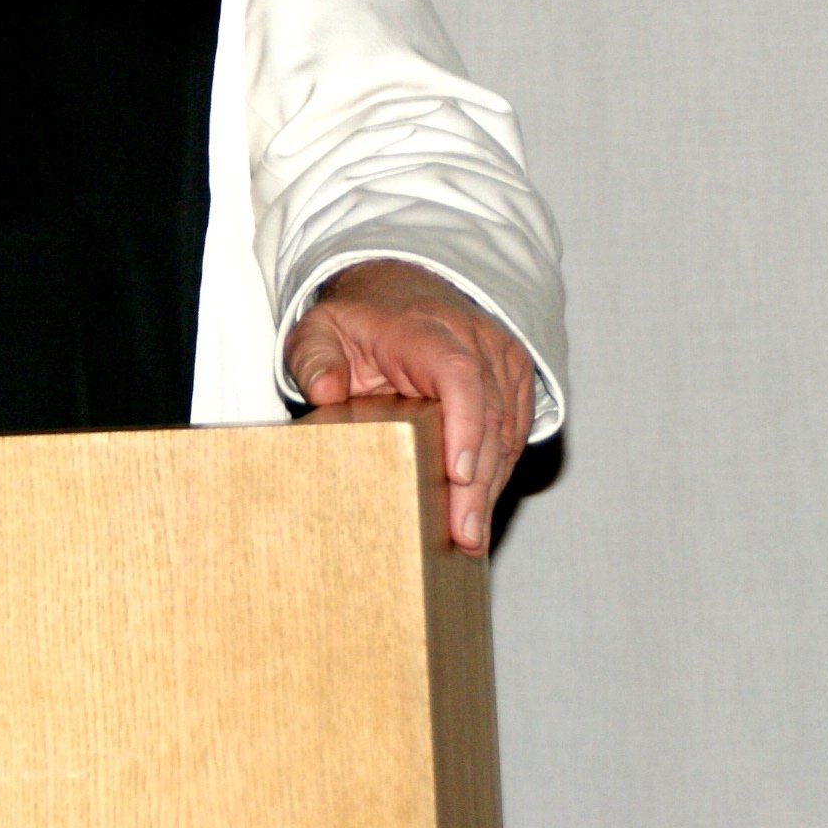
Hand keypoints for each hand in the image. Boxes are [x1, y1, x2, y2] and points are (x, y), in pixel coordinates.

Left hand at [284, 261, 534, 555]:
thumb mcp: (318, 329)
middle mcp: (474, 340)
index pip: (458, 375)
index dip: (464, 424)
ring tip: (471, 538)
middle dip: (477, 482)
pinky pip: (514, 431)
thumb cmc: (358, 320)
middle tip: (463, 535)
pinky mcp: (513, 378)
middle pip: (488, 415)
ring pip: (507, 430)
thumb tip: (325, 390)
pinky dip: (498, 472)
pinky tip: (479, 510)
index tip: (458, 474)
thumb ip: (313, 358)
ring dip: (491, 487)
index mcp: (425, 330)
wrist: (398, 290)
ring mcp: (500, 359)